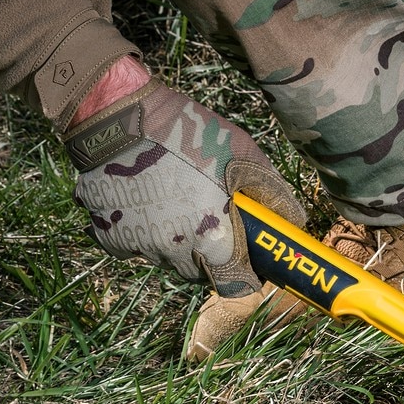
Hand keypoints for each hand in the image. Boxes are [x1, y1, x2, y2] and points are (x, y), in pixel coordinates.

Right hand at [64, 58, 306, 295]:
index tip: (248, 264)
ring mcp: (139, 247)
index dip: (244, 276)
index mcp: (212, 239)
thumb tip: (294, 221)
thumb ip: (271, 193)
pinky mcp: (109, 237)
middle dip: (209, 256)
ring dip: (176, 243)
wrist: (117, 118)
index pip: (234, 286)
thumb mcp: (242, 154)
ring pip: (166, 259)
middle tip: (211, 221)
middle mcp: (175, 252)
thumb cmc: (188, 132)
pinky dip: (144, 232)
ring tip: (176, 202)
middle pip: (199, 273)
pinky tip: (147, 201)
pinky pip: (134, 247)